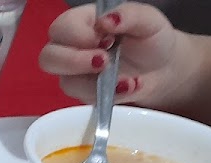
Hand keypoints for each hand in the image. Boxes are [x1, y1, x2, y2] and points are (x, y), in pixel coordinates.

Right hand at [38, 2, 185, 106]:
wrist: (162, 68)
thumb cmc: (151, 39)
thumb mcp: (148, 19)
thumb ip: (129, 14)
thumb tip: (105, 21)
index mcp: (82, 22)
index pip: (62, 28)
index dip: (79, 36)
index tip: (108, 39)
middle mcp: (71, 47)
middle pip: (48, 57)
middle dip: (75, 62)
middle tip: (104, 62)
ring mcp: (74, 74)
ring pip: (65, 83)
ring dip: (93, 84)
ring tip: (125, 80)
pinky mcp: (84, 95)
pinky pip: (85, 100)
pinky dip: (109, 96)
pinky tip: (130, 87)